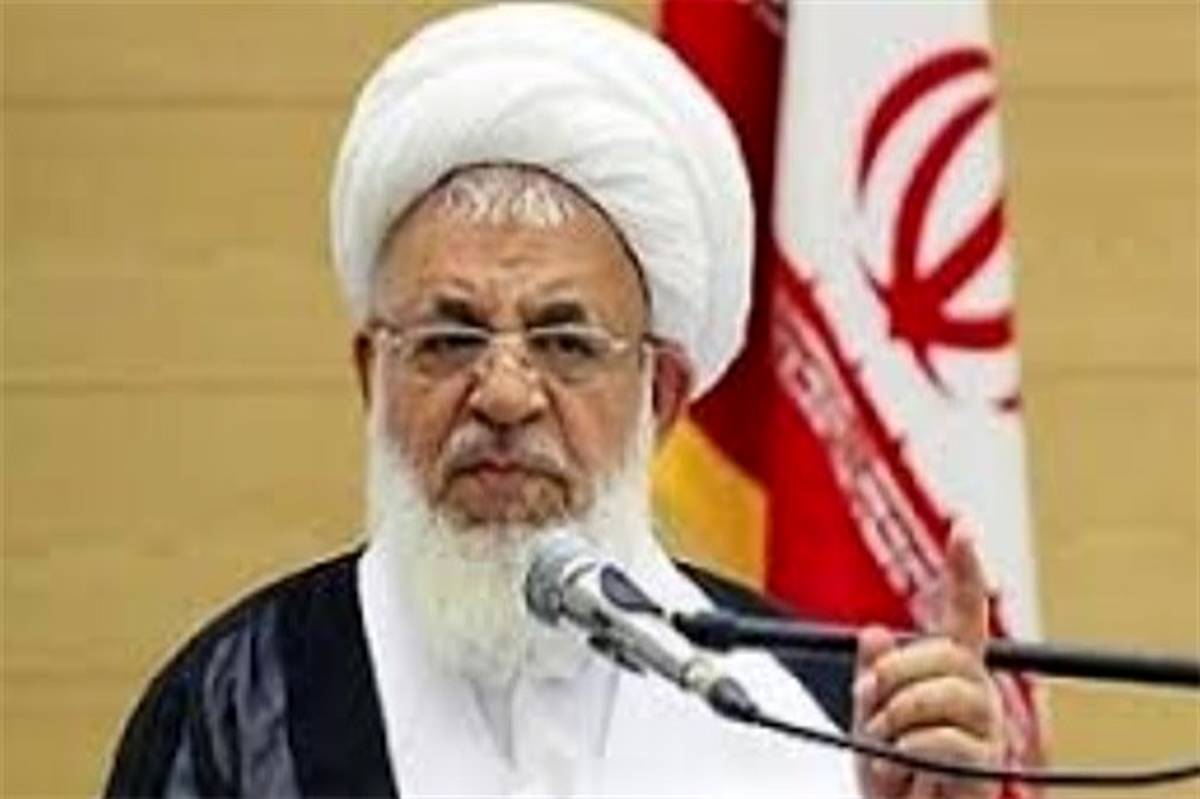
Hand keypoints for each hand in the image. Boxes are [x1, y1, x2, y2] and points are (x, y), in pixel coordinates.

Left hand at [852, 531, 1005, 798]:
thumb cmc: (892, 776)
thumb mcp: (869, 717)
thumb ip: (875, 675)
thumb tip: (873, 634)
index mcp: (948, 673)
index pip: (962, 613)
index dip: (964, 571)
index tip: (963, 530)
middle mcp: (976, 693)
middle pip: (944, 653)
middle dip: (893, 677)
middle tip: (872, 707)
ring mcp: (986, 729)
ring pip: (945, 692)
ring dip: (898, 718)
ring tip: (890, 749)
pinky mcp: (987, 764)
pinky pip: (944, 737)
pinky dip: (911, 751)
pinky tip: (907, 768)